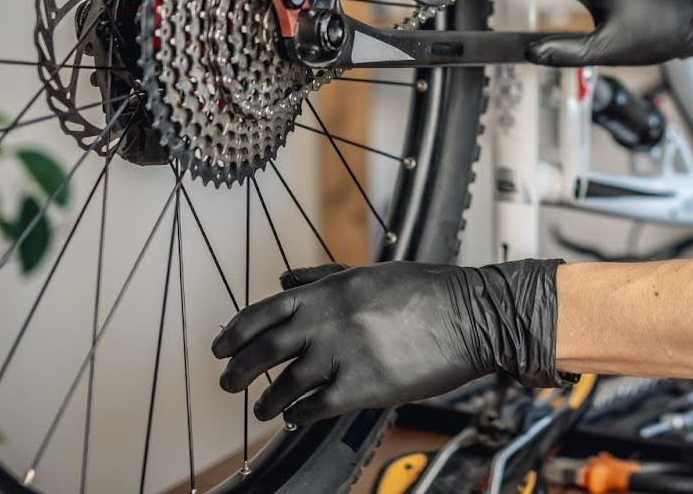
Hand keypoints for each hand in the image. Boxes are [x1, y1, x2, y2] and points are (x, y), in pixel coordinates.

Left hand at [211, 259, 569, 425]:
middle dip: (238, 369)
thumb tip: (283, 280)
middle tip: (226, 382)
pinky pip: (314, 408)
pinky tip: (294, 418)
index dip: (234, 332)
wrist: (473, 316)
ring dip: (265, 400)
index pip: (264, 311)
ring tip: (261, 409)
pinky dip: (297, 415)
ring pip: (284, 385)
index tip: (220, 347)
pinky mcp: (362, 388)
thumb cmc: (427, 291)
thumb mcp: (371, 273)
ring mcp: (343, 355)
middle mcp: (328, 321)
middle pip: (264, 350)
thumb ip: (323, 277)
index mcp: (330, 291)